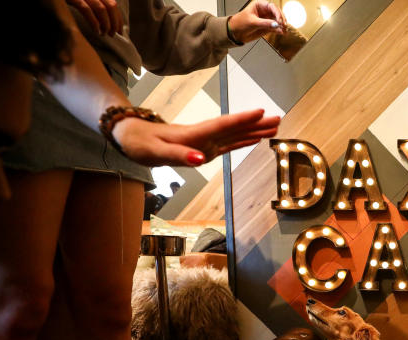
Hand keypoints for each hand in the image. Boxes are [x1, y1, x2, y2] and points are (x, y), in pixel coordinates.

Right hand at [67, 0, 123, 35]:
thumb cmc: (63, 1)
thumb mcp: (82, 2)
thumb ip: (94, 7)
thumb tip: (108, 24)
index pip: (112, 4)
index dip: (118, 18)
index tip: (120, 31)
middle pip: (110, 6)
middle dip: (115, 22)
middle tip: (114, 34)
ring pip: (101, 8)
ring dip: (106, 24)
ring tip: (106, 34)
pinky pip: (86, 9)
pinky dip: (94, 22)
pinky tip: (96, 31)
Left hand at [111, 108, 280, 166]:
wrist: (129, 135)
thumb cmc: (140, 143)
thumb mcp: (155, 152)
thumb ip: (179, 155)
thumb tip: (202, 158)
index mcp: (194, 135)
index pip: (223, 125)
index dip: (242, 120)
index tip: (261, 112)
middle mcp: (203, 136)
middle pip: (234, 128)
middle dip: (256, 124)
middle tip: (278, 119)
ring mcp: (204, 141)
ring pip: (234, 134)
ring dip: (253, 131)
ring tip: (274, 127)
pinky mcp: (203, 147)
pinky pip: (227, 142)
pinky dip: (242, 140)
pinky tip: (254, 138)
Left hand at [227, 1, 285, 43]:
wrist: (235, 33)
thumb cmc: (239, 23)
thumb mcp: (252, 22)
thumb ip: (265, 23)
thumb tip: (276, 24)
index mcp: (259, 5)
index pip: (271, 6)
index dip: (277, 13)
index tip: (279, 20)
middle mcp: (264, 11)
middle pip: (277, 13)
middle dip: (281, 19)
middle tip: (283, 25)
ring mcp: (266, 20)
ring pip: (277, 21)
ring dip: (281, 25)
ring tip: (284, 30)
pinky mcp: (267, 27)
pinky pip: (275, 28)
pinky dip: (279, 30)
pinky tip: (282, 32)